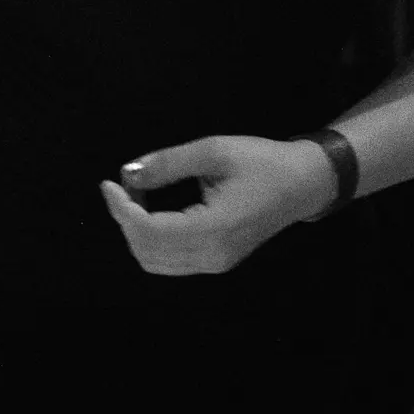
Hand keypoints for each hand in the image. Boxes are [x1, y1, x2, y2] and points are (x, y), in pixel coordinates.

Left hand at [98, 134, 335, 276]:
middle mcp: (213, 255)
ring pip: (156, 262)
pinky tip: (152, 211)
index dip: (121, 209)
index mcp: (215, 228)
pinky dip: (152, 239)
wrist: (304, 183)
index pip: (150, 232)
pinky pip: (171, 260)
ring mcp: (216, 263)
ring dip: (136, 232)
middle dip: (125, 220)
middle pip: (147, 252)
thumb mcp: (213, 151)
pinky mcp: (217, 261)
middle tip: (122, 186)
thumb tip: (127, 173)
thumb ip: (167, 163)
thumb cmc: (262, 162)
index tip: (109, 182)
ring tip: (136, 197)